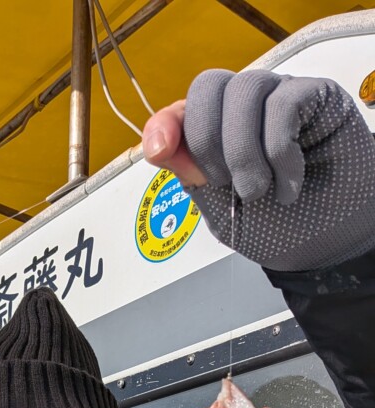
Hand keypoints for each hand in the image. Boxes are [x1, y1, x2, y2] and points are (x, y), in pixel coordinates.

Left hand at [142, 69, 374, 271]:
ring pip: (245, 89)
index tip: (159, 152)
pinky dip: (280, 151)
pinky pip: (284, 104)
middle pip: (209, 86)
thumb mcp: (221, 211)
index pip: (184, 108)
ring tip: (260, 191)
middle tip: (226, 184)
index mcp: (218, 132)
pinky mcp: (316, 98)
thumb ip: (191, 176)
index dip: (166, 124)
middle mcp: (246, 109)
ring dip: (244, 150)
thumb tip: (160, 145)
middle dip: (208, 140)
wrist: (324, 245)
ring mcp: (280, 98)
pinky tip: (289, 182)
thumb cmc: (277, 228)